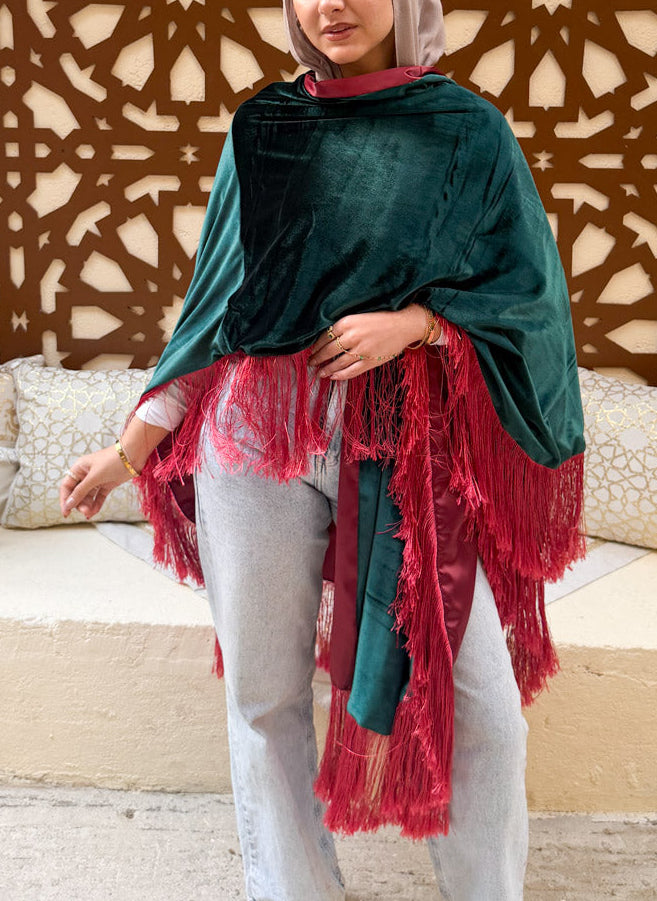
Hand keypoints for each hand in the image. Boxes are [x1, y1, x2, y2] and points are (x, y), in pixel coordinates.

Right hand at [59, 417, 169, 519]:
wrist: (133, 455)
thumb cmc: (112, 460)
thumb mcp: (94, 477)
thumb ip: (81, 491)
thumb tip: (69, 504)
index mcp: (79, 468)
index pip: (67, 486)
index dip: (65, 499)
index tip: (66, 512)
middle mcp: (86, 474)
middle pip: (77, 493)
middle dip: (79, 503)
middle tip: (84, 512)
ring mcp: (97, 479)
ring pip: (88, 496)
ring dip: (87, 505)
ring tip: (90, 513)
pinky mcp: (107, 484)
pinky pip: (99, 497)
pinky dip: (96, 504)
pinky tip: (94, 512)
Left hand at [308, 304, 429, 380]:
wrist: (404, 324)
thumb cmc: (383, 317)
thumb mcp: (359, 315)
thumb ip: (345, 326)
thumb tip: (328, 337)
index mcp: (347, 322)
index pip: (325, 337)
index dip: (316, 346)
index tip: (311, 350)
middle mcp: (352, 336)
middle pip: (328, 351)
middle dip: (317, 358)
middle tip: (310, 363)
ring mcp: (361, 350)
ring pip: (338, 363)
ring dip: (326, 369)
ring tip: (319, 373)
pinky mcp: (370, 361)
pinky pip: (351, 371)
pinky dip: (340, 375)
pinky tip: (333, 377)